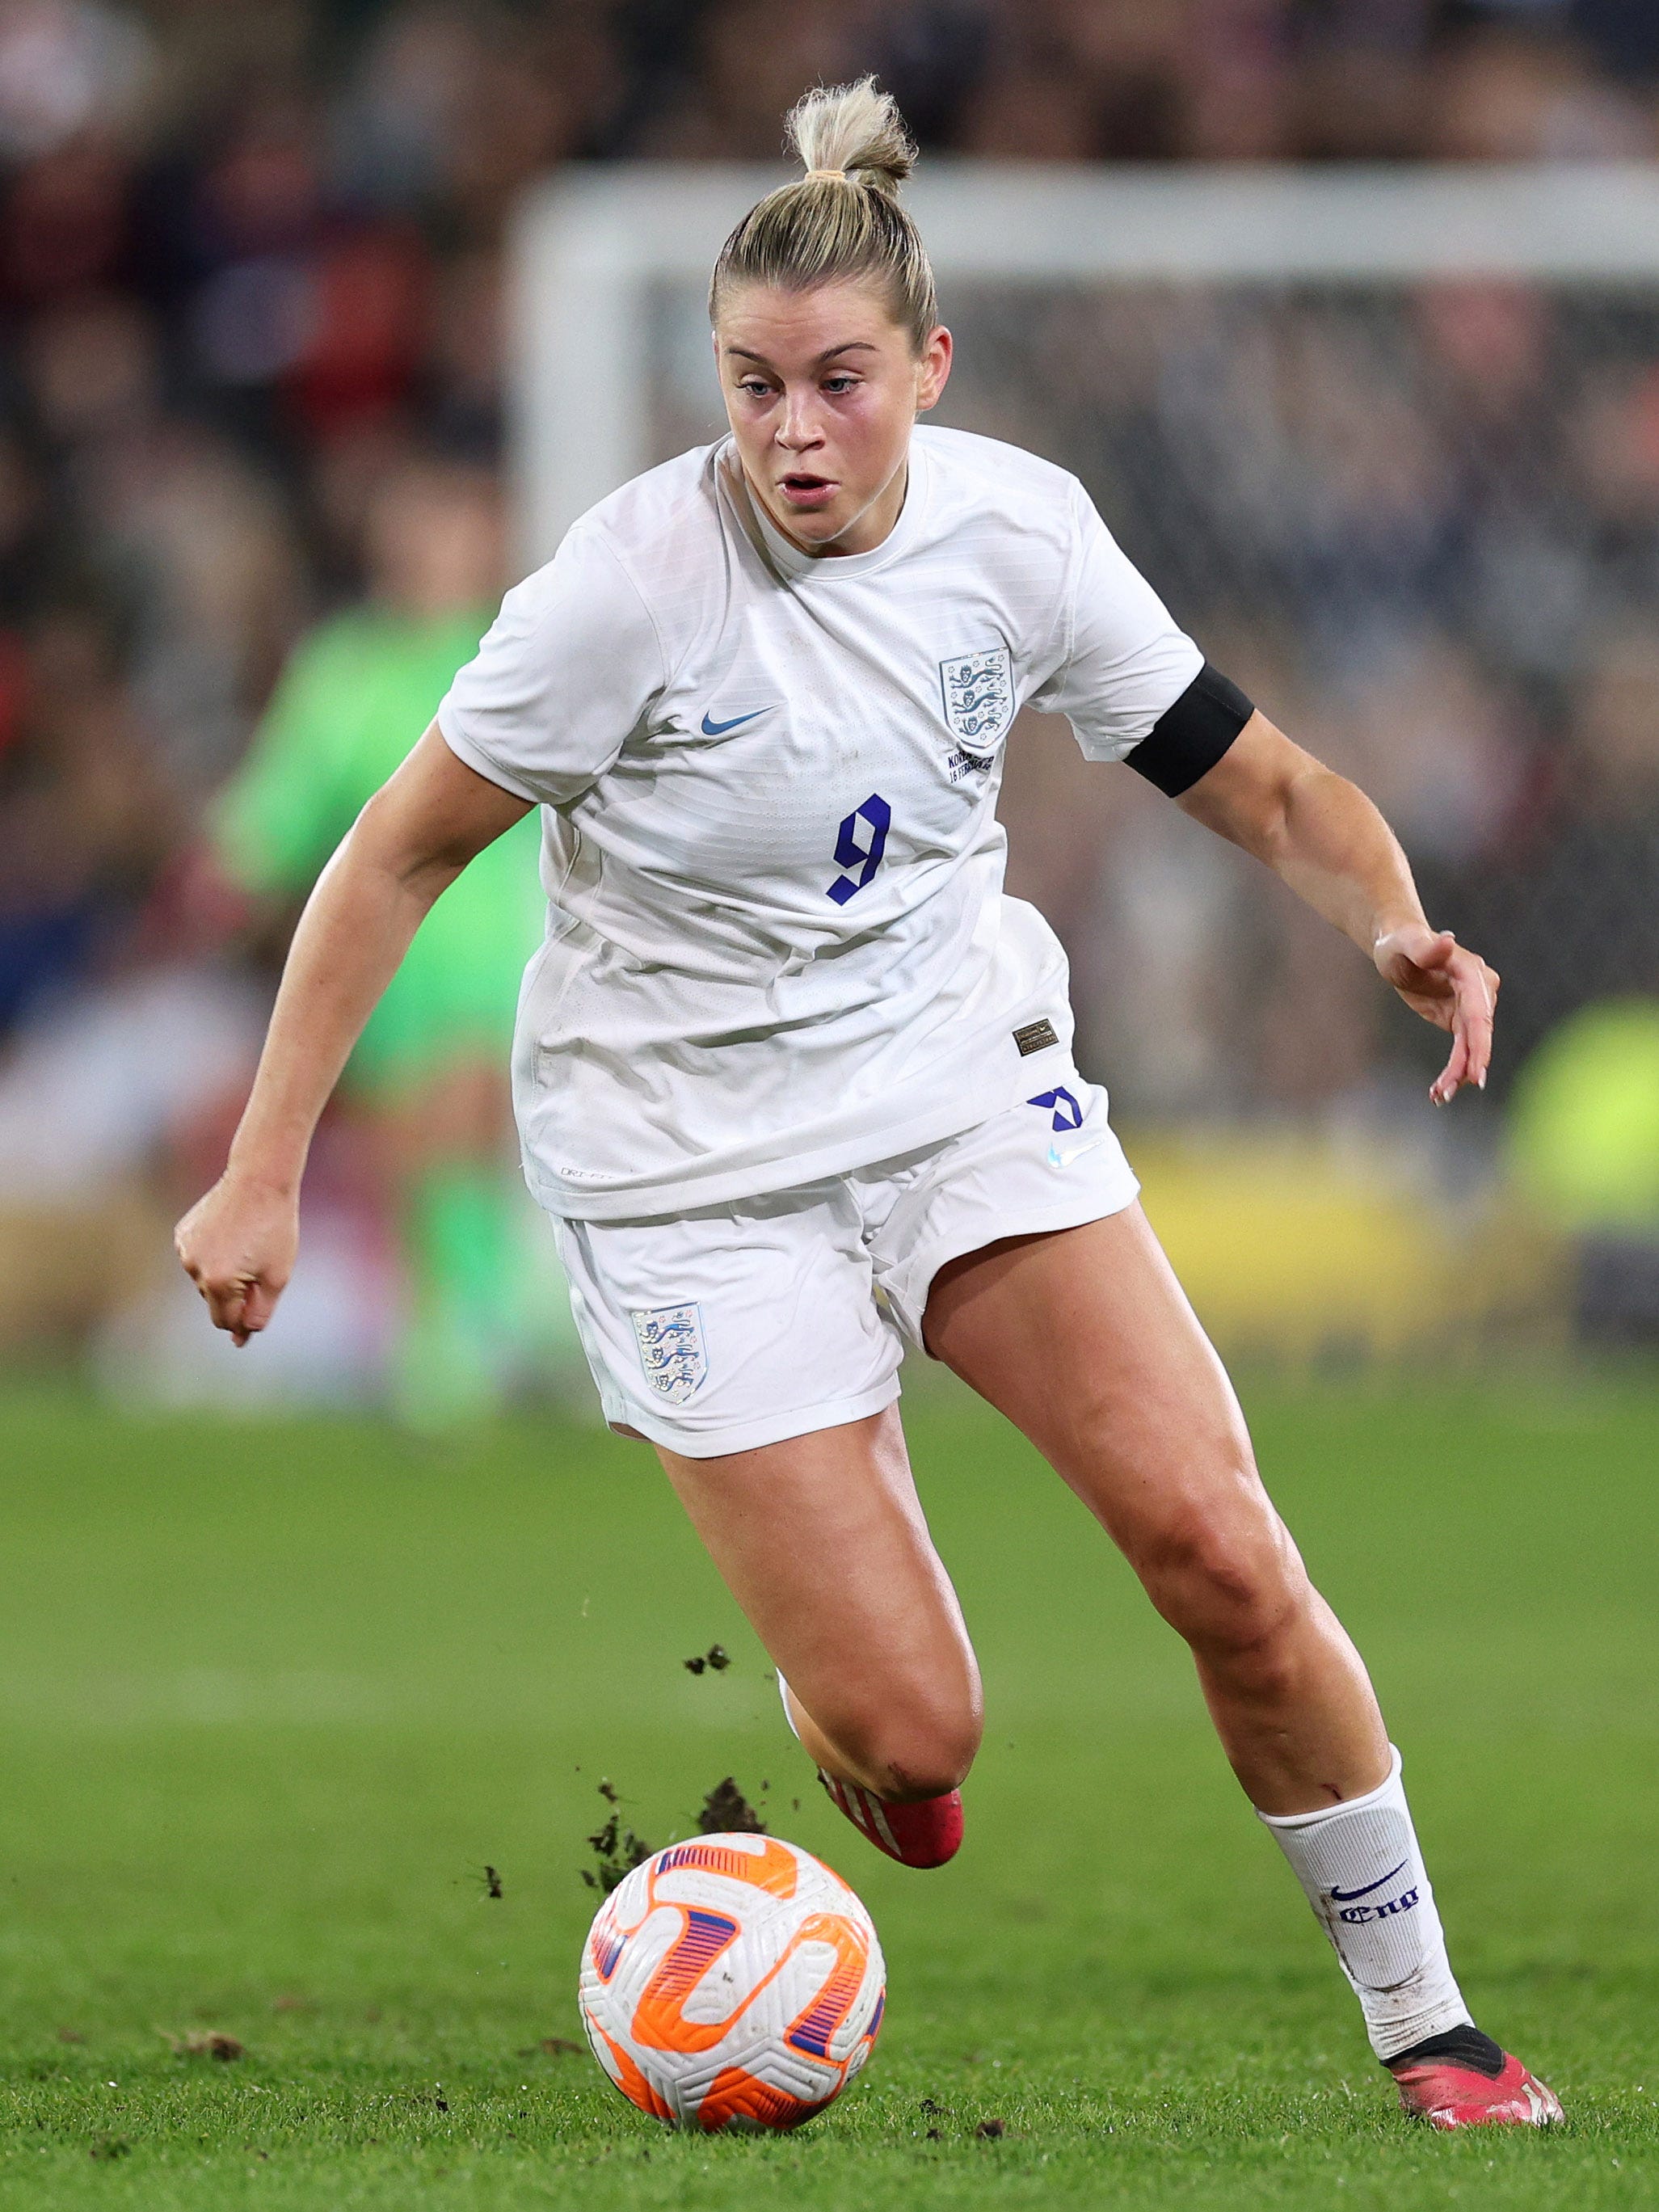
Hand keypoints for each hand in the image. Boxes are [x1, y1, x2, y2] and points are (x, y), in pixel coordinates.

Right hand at [173, 1169, 298, 1345]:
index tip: (252, 1323)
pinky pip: (198, 1258)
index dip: (241, 1325)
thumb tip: (241, 1338)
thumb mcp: (277, 1277)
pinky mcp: (182, 1234)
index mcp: (219, 1282)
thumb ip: (259, 1312)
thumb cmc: (275, 1229)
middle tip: (260, 1271)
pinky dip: (213, 1256)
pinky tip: (230, 1237)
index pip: (225, 1321)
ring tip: (247, 1248)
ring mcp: (185, 1250)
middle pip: (215, 1301)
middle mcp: (195, 1268)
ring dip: (224, 1275)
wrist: (259, 1181)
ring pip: (205, 1279)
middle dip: (235, 1296)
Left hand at [1373, 922, 1498, 1105]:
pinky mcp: (1461, 1019)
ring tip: (1439, 1097)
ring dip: (1458, 1074)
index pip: (1479, 1014)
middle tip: (1447, 1093)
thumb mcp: (1405, 944)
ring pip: (1470, 1047)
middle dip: (1467, 1067)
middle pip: (1478, 1035)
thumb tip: (1447, 941)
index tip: (1476, 1074)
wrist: (1399, 946)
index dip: (1479, 1045)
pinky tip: (1439, 1090)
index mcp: (1470, 973)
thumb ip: (1424, 946)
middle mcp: (1479, 990)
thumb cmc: (1400, 942)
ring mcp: (1473, 1007)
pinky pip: (1462, 1049)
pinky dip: (1454, 1070)